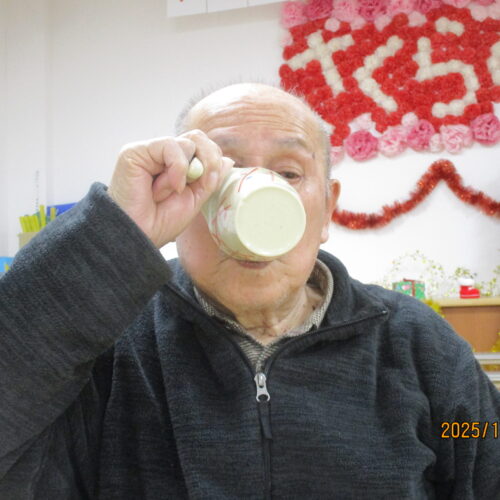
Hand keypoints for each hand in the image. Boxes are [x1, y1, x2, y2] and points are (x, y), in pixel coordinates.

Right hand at [108, 131, 233, 247]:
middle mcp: (163, 156)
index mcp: (176, 165)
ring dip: (187, 171)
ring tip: (174, 191)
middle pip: (197, 137)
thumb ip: (210, 180)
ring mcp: (150, 152)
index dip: (213, 161)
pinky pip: (169, 146)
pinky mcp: (136, 152)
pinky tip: (170, 186)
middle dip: (210, 159)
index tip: (210, 183)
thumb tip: (227, 160)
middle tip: (205, 181)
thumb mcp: (194, 200)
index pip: (203, 147)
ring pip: (187, 142)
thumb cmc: (160, 222)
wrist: (138, 236)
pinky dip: (177, 167)